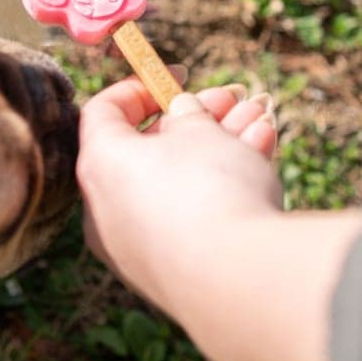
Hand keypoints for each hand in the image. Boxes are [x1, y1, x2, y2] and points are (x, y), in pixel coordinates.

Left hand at [78, 78, 280, 320]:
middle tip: (231, 98)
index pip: (103, 113)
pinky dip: (222, 185)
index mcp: (99, 166)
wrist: (239, 283)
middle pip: (148, 148)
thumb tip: (181, 114)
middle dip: (195, 118)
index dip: (140, 87)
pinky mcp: (172, 274)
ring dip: (219, 145)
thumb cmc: (207, 188)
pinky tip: (262, 152)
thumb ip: (187, 115)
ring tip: (259, 117)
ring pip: (177, 181)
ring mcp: (138, 247)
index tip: (176, 77)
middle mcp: (107, 210)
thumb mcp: (199, 131)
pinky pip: (191, 216)